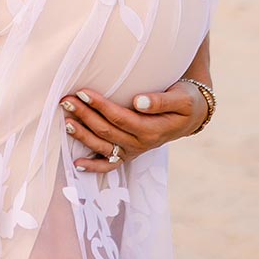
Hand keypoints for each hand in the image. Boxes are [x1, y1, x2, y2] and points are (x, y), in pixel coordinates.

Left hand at [59, 81, 208, 172]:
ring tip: (66, 120)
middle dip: (85, 115)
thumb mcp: (181, 99)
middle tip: (67, 100)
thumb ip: (161, 101)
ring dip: (83, 135)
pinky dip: (94, 167)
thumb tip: (138, 102)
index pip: (121, 118)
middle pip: (108, 131)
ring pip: (104, 146)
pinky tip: (77, 164)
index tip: (83, 91)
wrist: (192, 116)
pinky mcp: (130, 152)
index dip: (101, 106)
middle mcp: (141, 144)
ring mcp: (134, 150)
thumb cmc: (185, 102)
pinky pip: (110, 164)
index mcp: (153, 130)